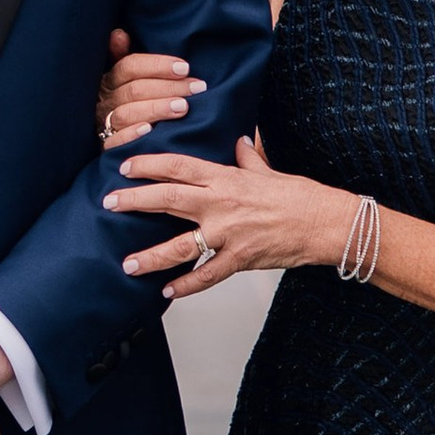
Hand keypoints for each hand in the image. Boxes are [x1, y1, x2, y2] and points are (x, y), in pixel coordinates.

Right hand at [96, 24, 201, 151]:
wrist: (119, 139)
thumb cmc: (133, 103)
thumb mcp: (129, 78)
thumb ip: (124, 56)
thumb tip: (118, 33)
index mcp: (110, 80)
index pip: (129, 66)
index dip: (157, 65)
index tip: (185, 67)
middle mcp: (105, 101)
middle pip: (134, 90)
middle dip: (168, 87)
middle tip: (197, 88)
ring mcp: (104, 124)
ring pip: (126, 113)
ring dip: (156, 108)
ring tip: (183, 108)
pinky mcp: (107, 147)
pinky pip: (115, 141)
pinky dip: (132, 135)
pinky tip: (150, 131)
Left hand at [103, 134, 353, 298]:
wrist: (326, 223)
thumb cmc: (301, 196)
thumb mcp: (270, 170)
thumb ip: (248, 157)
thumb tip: (239, 142)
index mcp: (227, 178)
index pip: (179, 167)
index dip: (149, 164)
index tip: (126, 166)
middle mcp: (222, 205)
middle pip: (169, 199)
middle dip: (135, 201)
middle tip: (108, 203)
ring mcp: (229, 234)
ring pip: (180, 245)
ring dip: (151, 256)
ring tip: (127, 264)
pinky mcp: (240, 259)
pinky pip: (207, 275)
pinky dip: (186, 286)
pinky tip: (166, 292)